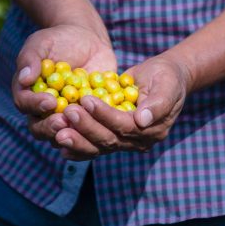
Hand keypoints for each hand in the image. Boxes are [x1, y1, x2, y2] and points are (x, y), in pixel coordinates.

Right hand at [12, 24, 116, 143]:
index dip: (35, 105)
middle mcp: (43, 111)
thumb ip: (31, 58)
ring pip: (64, 135)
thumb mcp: (42, 42)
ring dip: (72, 133)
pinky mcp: (87, 118)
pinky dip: (96, 129)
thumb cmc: (58, 39)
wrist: (86, 39)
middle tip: (65, 120)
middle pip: (40, 128)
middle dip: (51, 127)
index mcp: (28, 93)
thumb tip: (24, 78)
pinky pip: (89, 131)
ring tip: (83, 123)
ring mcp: (65, 117)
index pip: (25, 104)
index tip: (50, 101)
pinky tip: (105, 122)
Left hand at [51, 53, 191, 161]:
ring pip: (99, 145)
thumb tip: (143, 120)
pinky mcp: (114, 138)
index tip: (86, 100)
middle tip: (67, 112)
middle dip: (86, 127)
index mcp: (153, 129)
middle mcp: (139, 141)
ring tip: (57, 131)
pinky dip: (78, 148)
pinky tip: (61, 146)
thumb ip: (158, 103)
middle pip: (109, 139)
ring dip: (78, 139)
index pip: (124, 126)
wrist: (165, 79)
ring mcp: (126, 142)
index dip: (105, 115)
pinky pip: (95, 146)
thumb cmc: (166, 77)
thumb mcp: (167, 84)